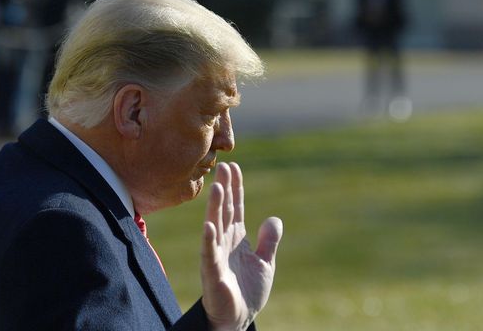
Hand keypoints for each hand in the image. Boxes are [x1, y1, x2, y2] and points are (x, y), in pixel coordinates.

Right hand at [201, 162, 282, 330]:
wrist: (238, 318)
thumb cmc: (248, 291)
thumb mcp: (265, 262)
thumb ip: (268, 241)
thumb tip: (273, 218)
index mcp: (236, 238)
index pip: (236, 208)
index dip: (236, 188)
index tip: (234, 167)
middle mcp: (224, 242)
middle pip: (225, 211)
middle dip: (224, 189)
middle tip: (223, 166)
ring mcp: (216, 256)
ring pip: (215, 227)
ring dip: (216, 207)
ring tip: (217, 187)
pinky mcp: (213, 273)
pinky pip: (210, 254)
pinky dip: (209, 239)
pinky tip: (209, 225)